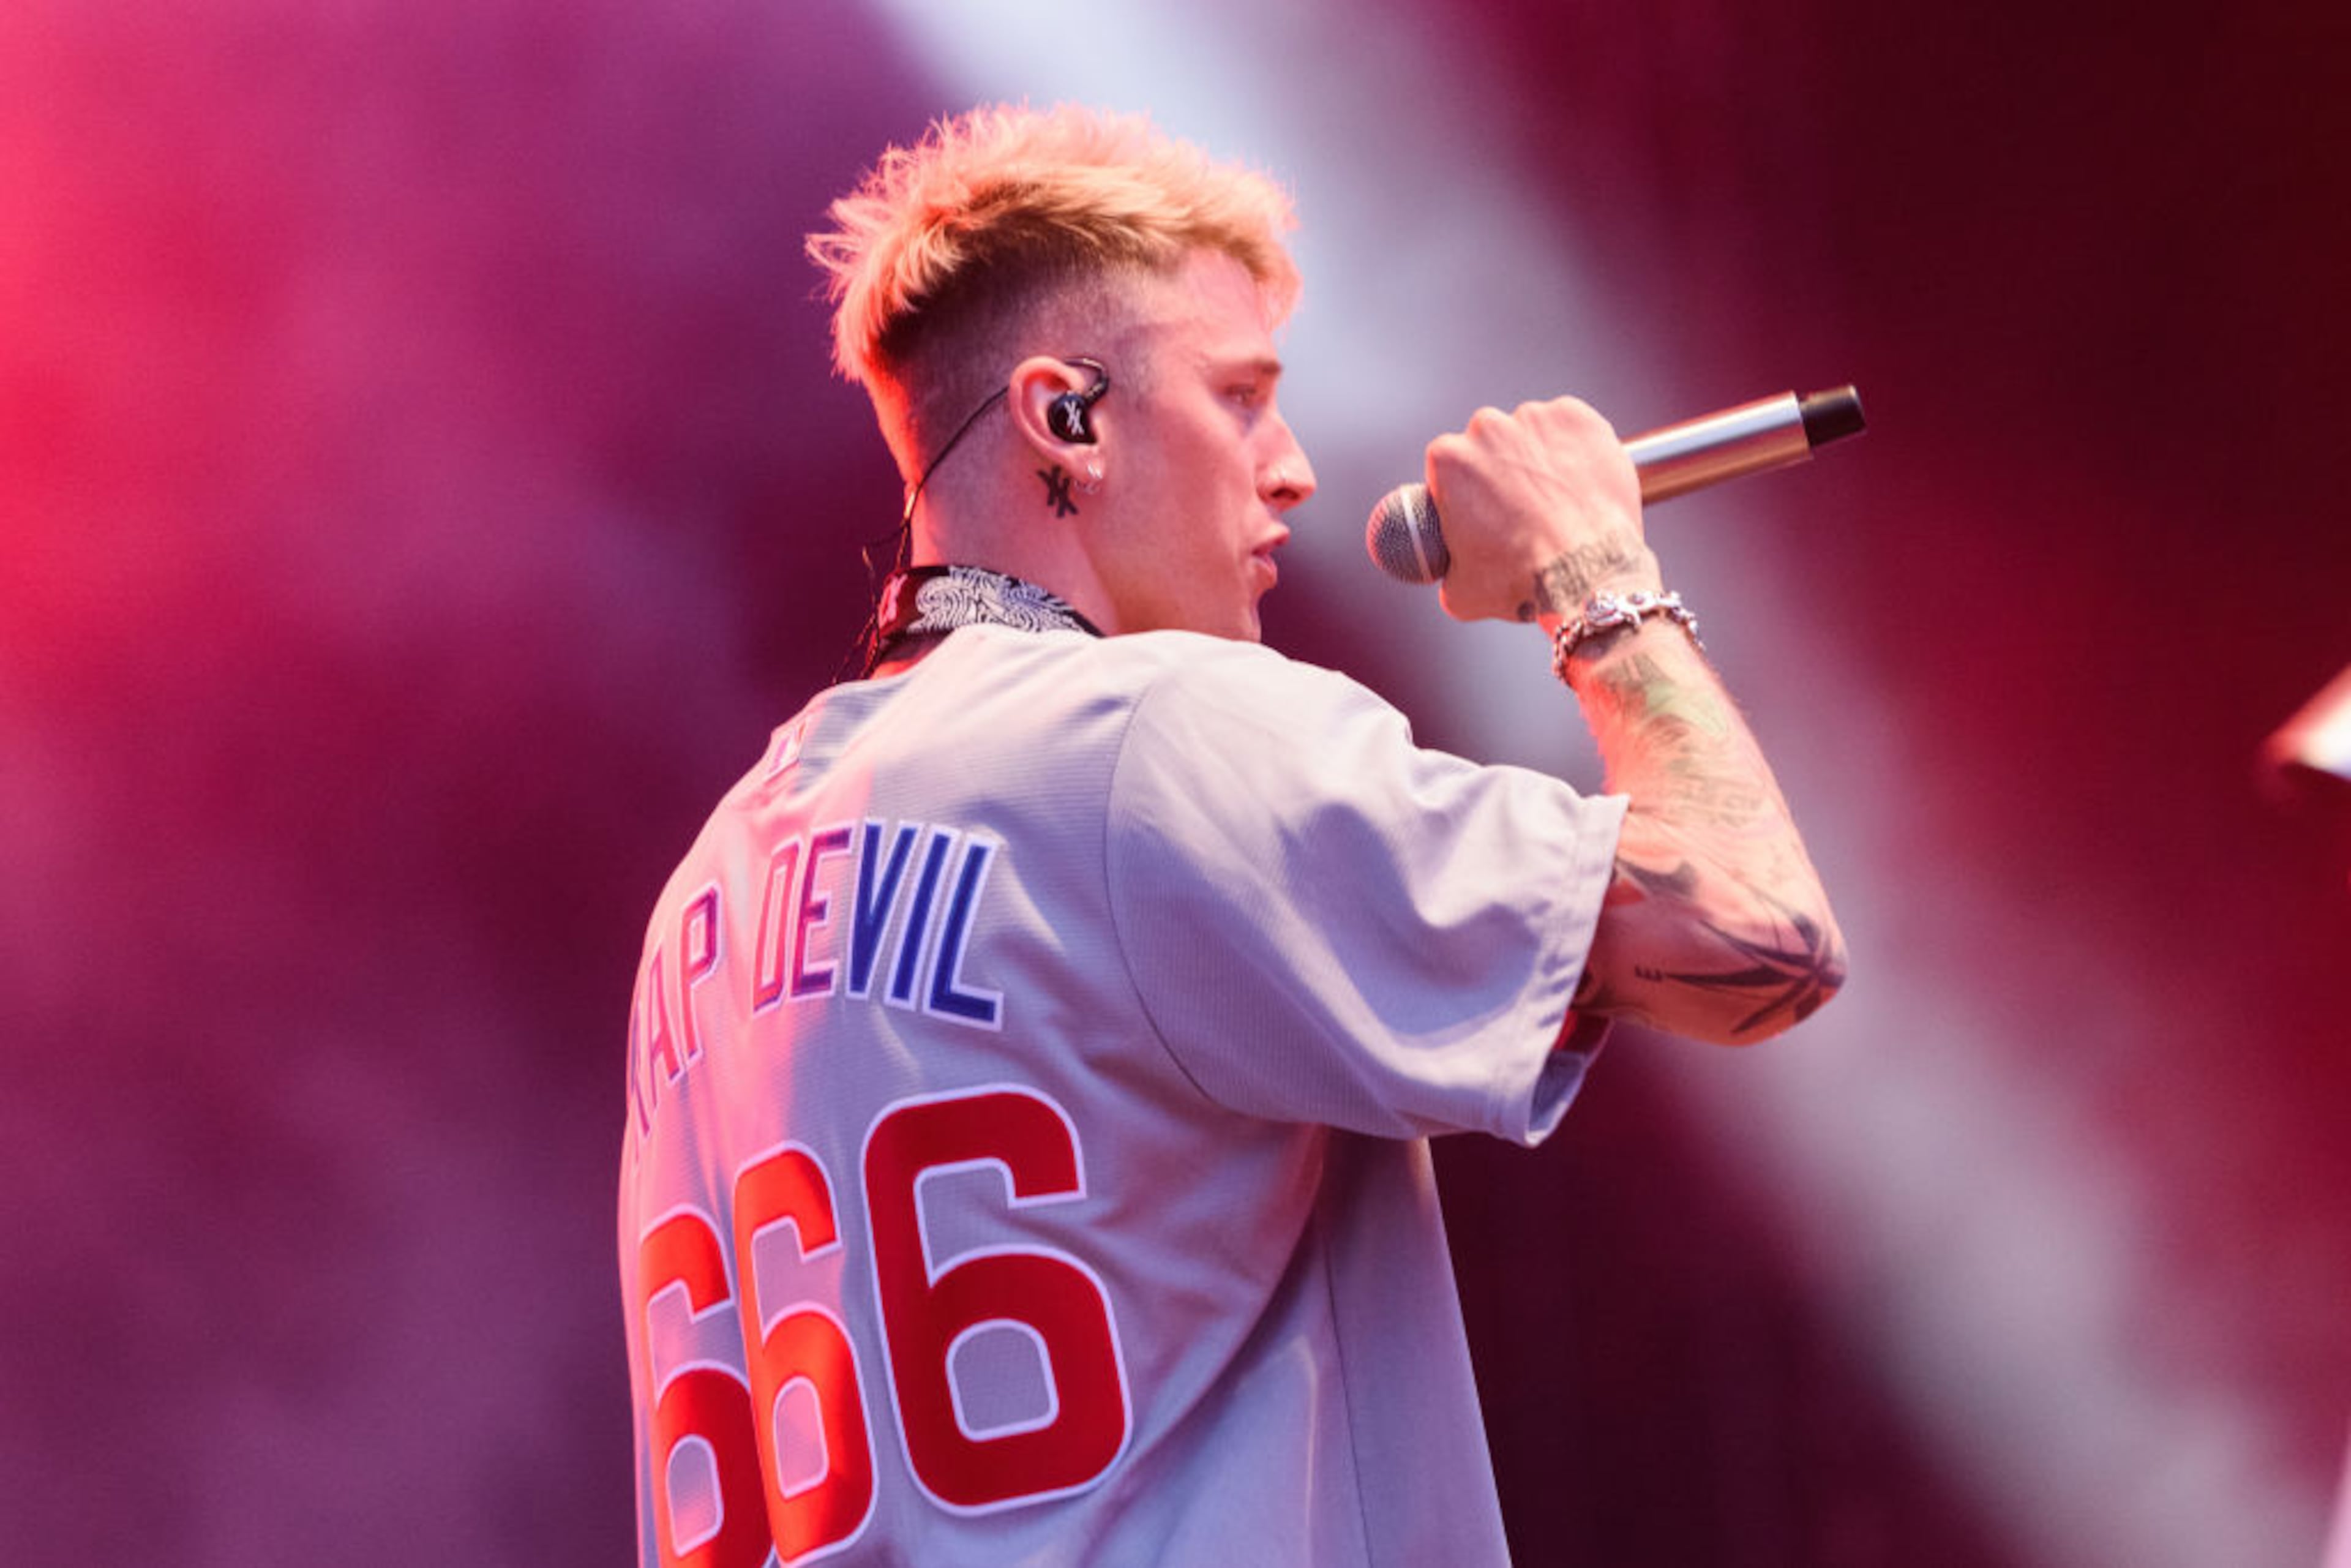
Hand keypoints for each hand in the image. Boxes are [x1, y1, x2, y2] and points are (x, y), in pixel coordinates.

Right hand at [1424, 397, 1661, 623]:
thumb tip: (1451, 569)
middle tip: (1521, 507)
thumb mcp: (1461, 592)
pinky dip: (1575, 447)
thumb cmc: (1522, 582)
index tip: (1480, 508)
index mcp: (1449, 459)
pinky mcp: (1579, 418)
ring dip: (1537, 457)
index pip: (1449, 464)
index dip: (1464, 487)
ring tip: (1557, 499)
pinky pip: (1571, 427)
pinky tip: (1579, 480)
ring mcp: (1536, 418)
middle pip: (1489, 442)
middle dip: (1501, 468)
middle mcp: (1488, 427)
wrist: (1588, 575)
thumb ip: (1447, 569)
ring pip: (1531, 433)